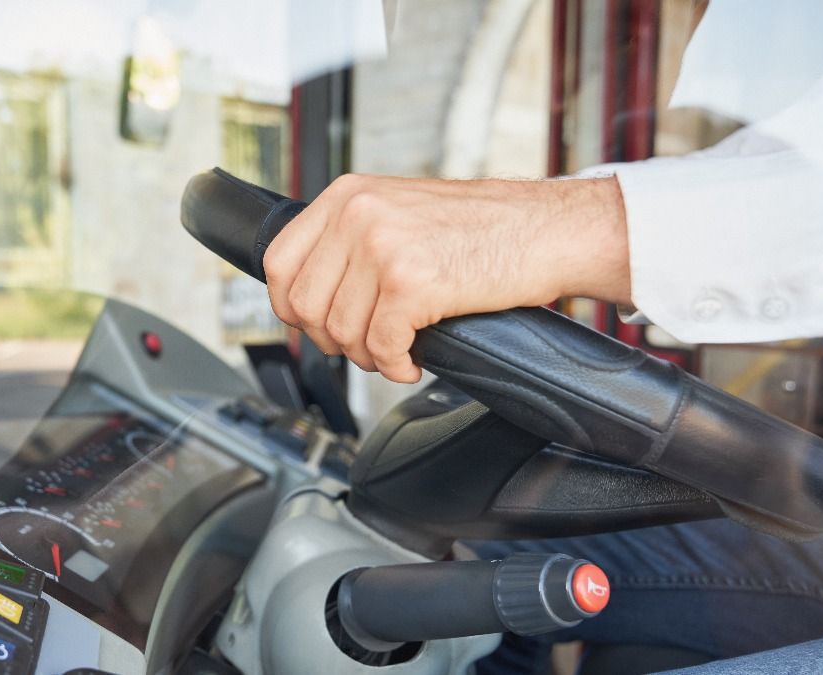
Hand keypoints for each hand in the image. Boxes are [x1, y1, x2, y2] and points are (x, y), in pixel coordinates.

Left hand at [263, 174, 630, 382]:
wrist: (544, 230)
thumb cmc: (481, 227)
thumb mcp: (398, 209)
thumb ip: (349, 239)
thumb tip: (307, 293)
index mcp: (347, 195)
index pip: (278, 262)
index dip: (290, 306)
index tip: (315, 324)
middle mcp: (358, 215)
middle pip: (303, 304)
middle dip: (331, 339)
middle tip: (366, 342)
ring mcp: (383, 248)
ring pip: (341, 332)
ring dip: (368, 355)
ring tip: (397, 347)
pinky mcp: (412, 283)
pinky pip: (380, 348)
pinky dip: (395, 366)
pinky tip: (413, 358)